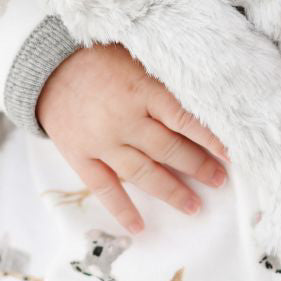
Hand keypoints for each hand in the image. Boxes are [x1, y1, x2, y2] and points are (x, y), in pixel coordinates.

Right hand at [36, 43, 228, 234]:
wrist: (48, 65)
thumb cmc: (100, 55)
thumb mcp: (136, 54)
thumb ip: (163, 74)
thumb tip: (202, 88)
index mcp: (142, 89)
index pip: (185, 117)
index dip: (210, 137)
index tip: (232, 151)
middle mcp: (124, 119)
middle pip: (168, 148)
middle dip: (198, 166)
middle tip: (220, 180)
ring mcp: (102, 141)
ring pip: (143, 172)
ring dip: (171, 191)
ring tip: (195, 207)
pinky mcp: (81, 156)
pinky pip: (104, 188)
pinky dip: (122, 209)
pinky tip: (140, 226)